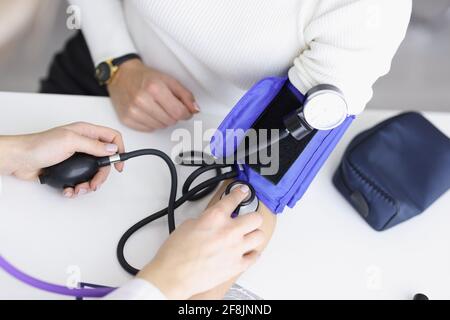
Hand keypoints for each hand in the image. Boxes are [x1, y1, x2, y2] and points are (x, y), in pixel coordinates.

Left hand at [0, 122, 124, 197]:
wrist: (19, 159)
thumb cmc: (39, 145)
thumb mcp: (70, 141)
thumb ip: (94, 145)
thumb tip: (112, 148)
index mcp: (86, 132)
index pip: (112, 137)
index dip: (119, 150)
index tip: (118, 165)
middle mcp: (83, 144)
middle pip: (104, 161)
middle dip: (101, 175)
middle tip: (94, 184)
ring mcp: (76, 157)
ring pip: (93, 173)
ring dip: (88, 184)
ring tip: (79, 189)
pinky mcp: (69, 169)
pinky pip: (80, 180)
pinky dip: (77, 188)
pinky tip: (69, 189)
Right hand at [108, 59, 199, 131]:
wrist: (121, 76)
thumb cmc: (145, 77)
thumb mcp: (168, 80)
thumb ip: (185, 95)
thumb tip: (195, 109)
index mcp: (154, 88)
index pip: (178, 112)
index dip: (186, 113)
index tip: (185, 111)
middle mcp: (142, 100)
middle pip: (170, 121)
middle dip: (173, 115)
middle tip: (168, 105)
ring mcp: (133, 111)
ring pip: (161, 127)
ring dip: (163, 119)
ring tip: (157, 107)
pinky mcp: (127, 120)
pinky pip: (149, 129)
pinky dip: (152, 123)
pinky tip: (148, 112)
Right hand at [138, 185, 263, 299]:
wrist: (173, 276)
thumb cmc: (176, 253)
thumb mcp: (188, 225)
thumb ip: (206, 219)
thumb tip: (213, 220)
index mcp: (215, 217)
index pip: (233, 199)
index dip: (240, 192)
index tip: (243, 191)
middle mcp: (229, 231)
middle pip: (255, 218)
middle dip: (252, 216)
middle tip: (247, 218)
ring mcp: (235, 249)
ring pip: (259, 236)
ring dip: (254, 234)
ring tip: (248, 235)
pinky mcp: (237, 265)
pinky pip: (255, 256)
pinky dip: (252, 253)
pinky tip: (248, 251)